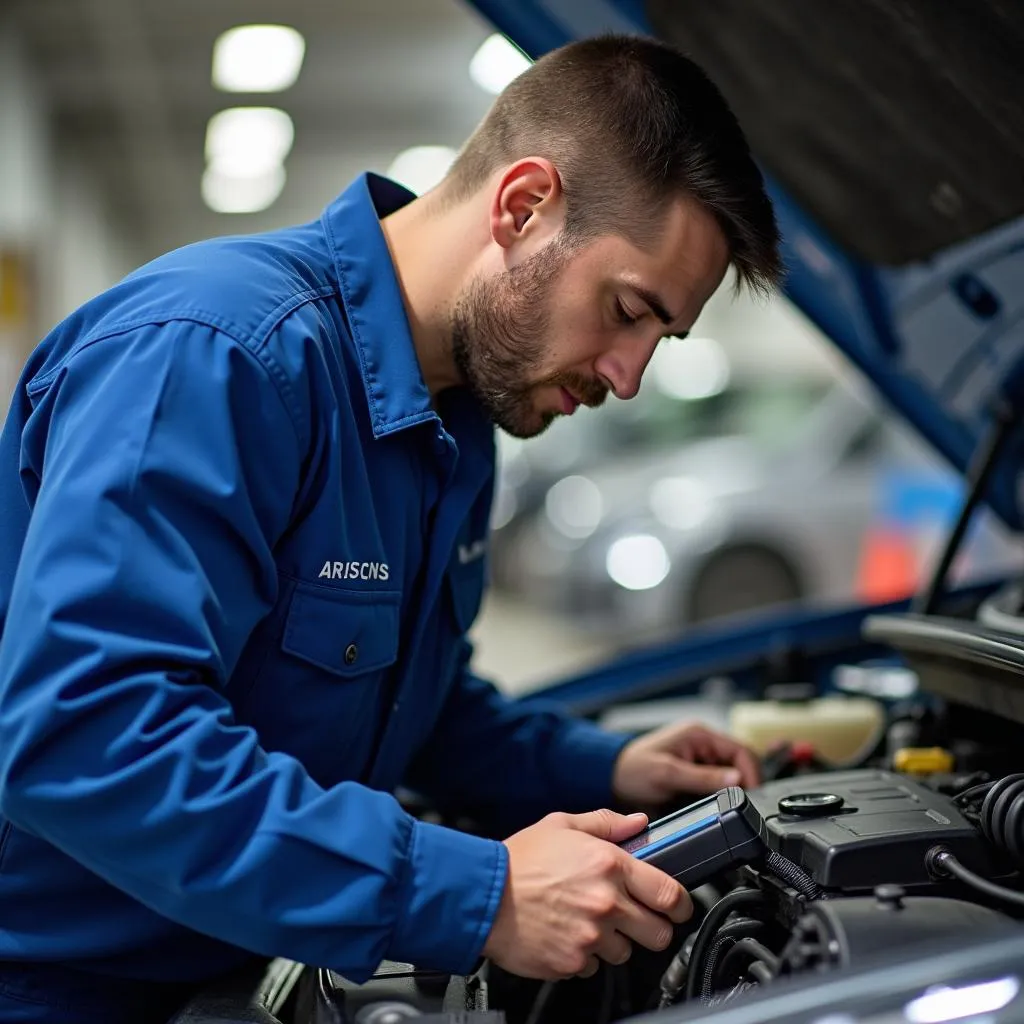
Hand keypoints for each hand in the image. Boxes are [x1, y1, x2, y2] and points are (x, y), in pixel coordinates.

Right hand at [482, 808, 692, 978]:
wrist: (482, 895)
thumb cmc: (519, 860)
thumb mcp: (562, 824)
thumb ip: (606, 822)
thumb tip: (638, 823)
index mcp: (609, 864)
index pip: (669, 893)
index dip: (680, 904)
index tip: (677, 907)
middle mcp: (605, 902)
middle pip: (658, 933)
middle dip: (651, 927)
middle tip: (635, 918)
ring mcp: (590, 936)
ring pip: (626, 952)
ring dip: (614, 941)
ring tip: (587, 922)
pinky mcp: (573, 962)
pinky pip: (594, 966)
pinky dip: (585, 955)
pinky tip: (567, 934)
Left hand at [613, 722, 760, 806]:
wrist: (612, 778)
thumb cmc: (632, 769)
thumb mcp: (668, 774)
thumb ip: (703, 777)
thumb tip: (737, 780)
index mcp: (700, 734)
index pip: (742, 751)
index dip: (752, 775)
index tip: (752, 797)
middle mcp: (703, 743)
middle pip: (740, 764)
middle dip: (742, 785)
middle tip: (737, 806)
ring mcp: (700, 758)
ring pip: (730, 776)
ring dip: (729, 791)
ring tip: (722, 806)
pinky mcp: (695, 773)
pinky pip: (717, 784)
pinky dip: (718, 795)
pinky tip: (711, 805)